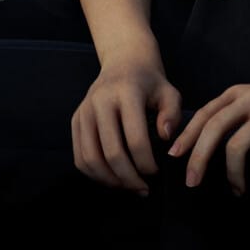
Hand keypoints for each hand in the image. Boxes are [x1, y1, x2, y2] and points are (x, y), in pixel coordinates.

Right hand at [71, 48, 182, 194]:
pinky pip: (79, 156)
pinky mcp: (76, 120)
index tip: (156, 172)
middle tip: (143, 188)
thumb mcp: (169, 92)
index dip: (147, 164)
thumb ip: (172, 114)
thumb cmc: (150, 82)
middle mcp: (100, 101)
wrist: (124, 61)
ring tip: (127, 186)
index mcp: (126, 93)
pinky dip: (94, 174)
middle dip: (129, 178)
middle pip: (111, 153)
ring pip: (91, 158)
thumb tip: (165, 138)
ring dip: (110, 180)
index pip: (135, 139)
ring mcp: (84, 110)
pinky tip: (112, 178)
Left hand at [168, 70, 249, 193]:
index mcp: (238, 93)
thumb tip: (213, 143)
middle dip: (198, 158)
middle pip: (212, 129)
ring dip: (233, 174)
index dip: (186, 136)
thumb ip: (237, 114)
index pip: (204, 114)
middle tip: (192, 181)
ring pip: (236, 146)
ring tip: (238, 189)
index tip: (174, 155)